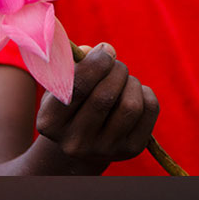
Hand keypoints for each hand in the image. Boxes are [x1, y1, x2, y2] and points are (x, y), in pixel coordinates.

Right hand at [35, 43, 158, 166]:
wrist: (81, 141)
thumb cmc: (69, 101)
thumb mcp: (61, 82)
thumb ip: (75, 62)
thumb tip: (104, 51)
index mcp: (50, 123)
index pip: (76, 89)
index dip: (95, 64)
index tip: (105, 50)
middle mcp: (75, 142)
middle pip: (105, 96)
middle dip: (116, 70)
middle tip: (115, 63)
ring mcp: (105, 150)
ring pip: (130, 105)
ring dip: (131, 81)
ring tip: (123, 77)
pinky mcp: (131, 150)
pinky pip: (148, 111)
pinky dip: (144, 92)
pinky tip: (133, 92)